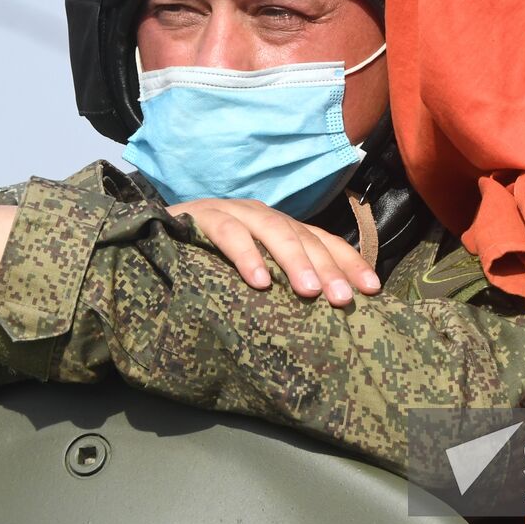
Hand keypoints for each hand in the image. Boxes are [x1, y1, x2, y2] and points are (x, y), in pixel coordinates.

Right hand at [168, 198, 379, 305]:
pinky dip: (246, 256)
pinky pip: (228, 233)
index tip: (372, 290)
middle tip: (341, 299)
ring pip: (272, 230)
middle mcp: (263, 215)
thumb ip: (282, 283)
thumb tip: (324, 310)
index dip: (349, 262)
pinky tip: (258, 281)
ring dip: (293, 260)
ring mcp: (234, 212)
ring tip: (308, 291)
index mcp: (280, 228)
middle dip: (327, 267)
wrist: (152, 236)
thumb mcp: (253, 273)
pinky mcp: (202, 216)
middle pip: (303, 237)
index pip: (324, 241)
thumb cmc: (209, 263)